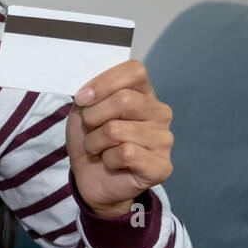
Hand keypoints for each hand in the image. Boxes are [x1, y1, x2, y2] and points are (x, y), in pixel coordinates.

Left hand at [64, 59, 174, 216]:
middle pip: (124, 100)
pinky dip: (108, 159)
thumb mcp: (83, 111)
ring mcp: (164, 139)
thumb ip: (89, 95)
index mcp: (144, 93)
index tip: (83, 99)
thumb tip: (88, 95)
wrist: (90, 177)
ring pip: (117, 130)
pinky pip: (126, 153)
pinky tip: (112, 163)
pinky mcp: (162, 165)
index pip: (135, 71)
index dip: (104, 82)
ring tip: (100, 149)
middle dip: (93, 117)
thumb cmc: (91, 139)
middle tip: (91, 130)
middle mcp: (160, 112)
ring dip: (96, 142)